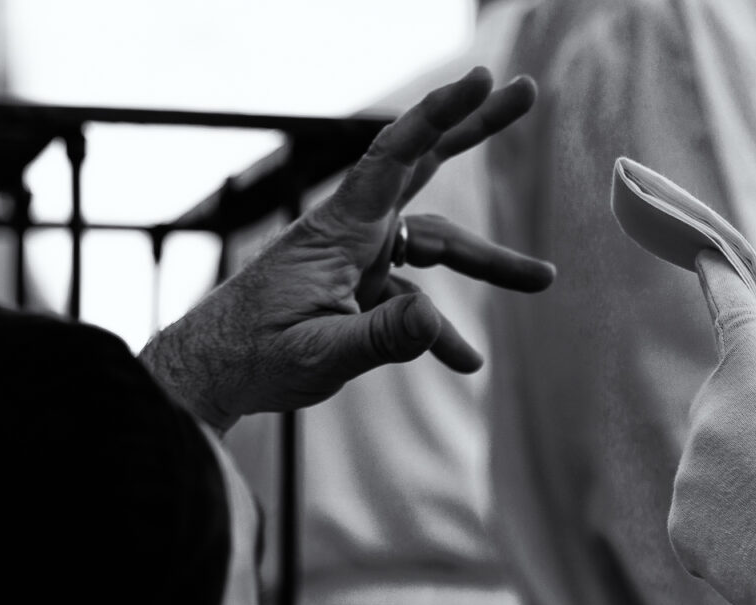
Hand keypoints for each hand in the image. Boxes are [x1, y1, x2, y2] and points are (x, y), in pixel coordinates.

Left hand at [140, 67, 554, 431]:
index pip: (395, 158)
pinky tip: (467, 360)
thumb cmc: (254, 357)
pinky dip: (440, 326)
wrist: (213, 372)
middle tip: (523, 94)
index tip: (485, 80)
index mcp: (341, 231)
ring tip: (542, 280)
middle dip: (473, 129)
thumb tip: (437, 322)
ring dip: (488, 262)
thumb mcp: (319, 354)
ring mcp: (359, 258)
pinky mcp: (359, 288)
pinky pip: (414, 297)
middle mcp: (354, 232)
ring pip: (436, 243)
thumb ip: (380, 339)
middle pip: (424, 167)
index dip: (441, 115)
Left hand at [667, 249, 755, 604]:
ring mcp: (688, 473)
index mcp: (755, 383)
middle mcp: (708, 419)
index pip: (735, 316)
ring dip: (741, 471)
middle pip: (723, 399)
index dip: (722, 283)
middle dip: (751, 412)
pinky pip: (702, 502)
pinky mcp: (680, 521)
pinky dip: (728, 514)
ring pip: (712, 456)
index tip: (703, 256)